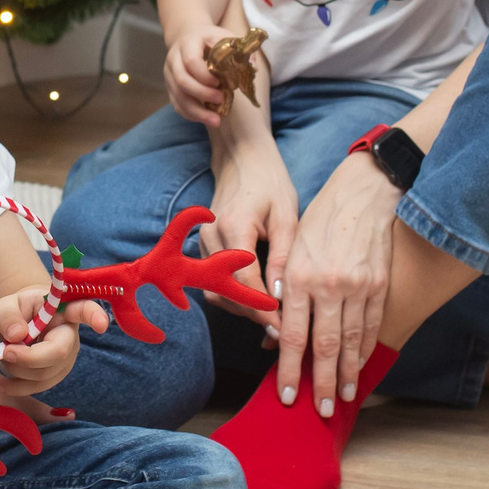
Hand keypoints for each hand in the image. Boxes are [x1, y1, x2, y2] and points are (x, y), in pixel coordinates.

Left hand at [0, 288, 108, 399]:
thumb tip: (17, 335)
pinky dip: (16, 387)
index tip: (102, 324)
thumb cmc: (14, 312)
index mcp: (63, 310)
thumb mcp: (3, 307)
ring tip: (2, 354)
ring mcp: (66, 358)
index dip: (95, 316)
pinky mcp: (55, 375)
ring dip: (17, 369)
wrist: (15, 327)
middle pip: (58, 352)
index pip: (84, 309)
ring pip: (44, 374)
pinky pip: (38, 387)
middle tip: (4, 351)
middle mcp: (70, 335)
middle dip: (29, 357)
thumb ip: (7, 316)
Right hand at [165, 22, 241, 126]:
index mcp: (188, 43)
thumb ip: (240, 50)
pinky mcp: (170, 87)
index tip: (219, 82)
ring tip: (216, 121)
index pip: (191, 61)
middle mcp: (174, 59)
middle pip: (181, 80)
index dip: (204, 75)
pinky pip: (177, 104)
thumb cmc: (210, 39)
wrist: (188, 37)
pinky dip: (191, 114)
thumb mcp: (225, 36)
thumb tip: (253, 68)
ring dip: (197, 111)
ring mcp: (169, 74)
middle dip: (202, 94)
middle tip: (221, 99)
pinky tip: (206, 118)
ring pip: (178, 96)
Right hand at [199, 140, 297, 327]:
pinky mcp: (203, 245)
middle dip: (251, 314)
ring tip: (270, 319)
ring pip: (214, 290)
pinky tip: (255, 302)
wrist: (242, 158)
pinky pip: (211, 281)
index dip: (262, 308)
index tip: (283, 327)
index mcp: (233, 227)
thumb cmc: (269, 183)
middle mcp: (211, 237)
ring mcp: (202, 241)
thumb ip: (282, 257)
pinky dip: (231, 296)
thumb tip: (281, 297)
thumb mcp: (286, 216)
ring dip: (239, 308)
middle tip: (280, 330)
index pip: (243, 281)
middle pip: (224, 291)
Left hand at [274, 151, 405, 414]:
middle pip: (325, 347)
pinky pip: (372, 327)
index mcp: (300, 277)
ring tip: (343, 397)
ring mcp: (359, 287)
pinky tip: (360, 367)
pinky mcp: (380, 286)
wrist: (365, 193)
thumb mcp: (292, 249)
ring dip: (347, 375)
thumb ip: (283, 292)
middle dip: (321, 383)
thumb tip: (275, 336)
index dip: (290, 369)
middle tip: (321, 410)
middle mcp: (329, 286)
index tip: (287, 395)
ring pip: (352, 342)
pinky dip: (365, 351)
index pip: (293, 335)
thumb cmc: (320, 221)